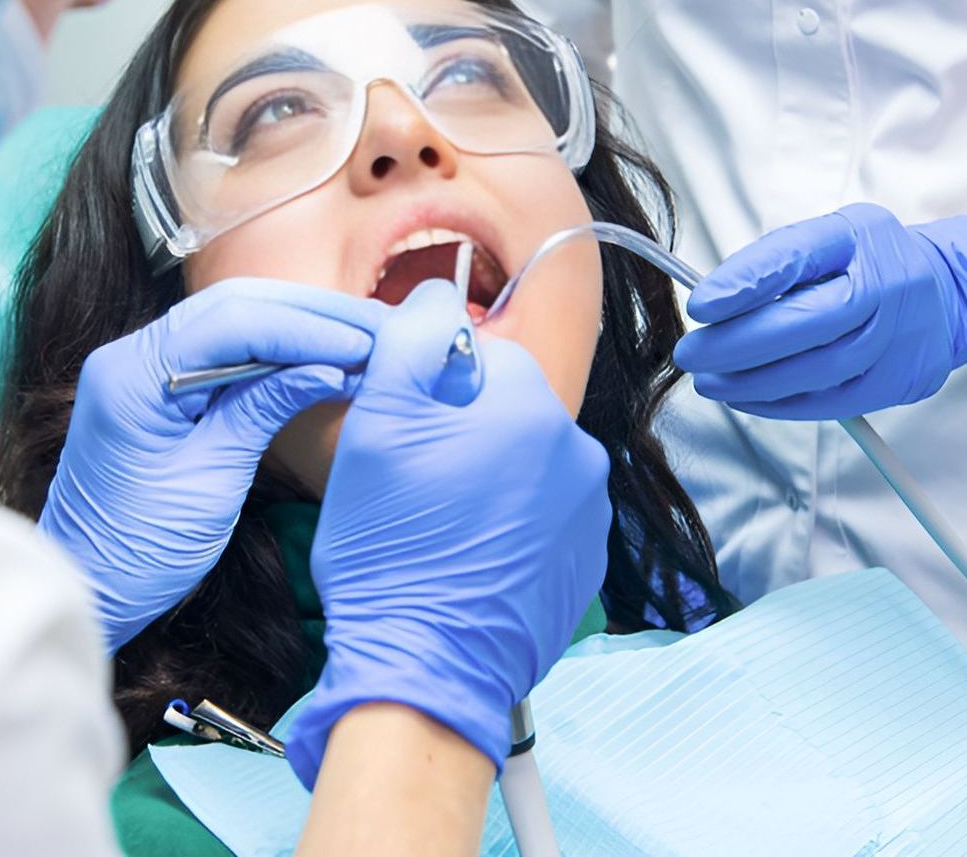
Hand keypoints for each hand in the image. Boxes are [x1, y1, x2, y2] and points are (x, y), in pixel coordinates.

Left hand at [38, 278, 386, 651]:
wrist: (86, 587)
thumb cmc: (139, 552)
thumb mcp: (212, 482)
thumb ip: (264, 409)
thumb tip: (331, 366)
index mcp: (132, 375)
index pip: (233, 322)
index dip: (306, 329)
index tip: (364, 344)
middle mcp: (130, 354)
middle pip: (234, 304)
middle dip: (309, 314)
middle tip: (375, 328)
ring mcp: (142, 364)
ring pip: (232, 317)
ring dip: (298, 324)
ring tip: (359, 337)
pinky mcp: (158, 383)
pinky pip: (224, 345)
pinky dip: (275, 348)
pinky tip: (318, 356)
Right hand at [285, 280, 610, 789]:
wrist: (424, 670)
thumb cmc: (394, 552)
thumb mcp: (378, 426)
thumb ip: (412, 341)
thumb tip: (438, 295)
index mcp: (534, 409)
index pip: (482, 357)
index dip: (430, 389)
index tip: (403, 430)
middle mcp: (578, 455)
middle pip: (506, 411)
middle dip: (461, 434)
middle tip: (413, 484)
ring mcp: (587, 515)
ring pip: (523, 464)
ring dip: (484, 480)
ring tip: (436, 527)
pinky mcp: (582, 563)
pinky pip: (540, 518)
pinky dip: (506, 528)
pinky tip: (464, 557)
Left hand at [674, 203, 966, 419]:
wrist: (946, 293)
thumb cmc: (870, 261)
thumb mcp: (829, 237)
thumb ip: (777, 263)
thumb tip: (716, 303)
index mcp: (858, 238)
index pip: (797, 258)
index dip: (745, 283)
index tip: (702, 306)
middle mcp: (883, 286)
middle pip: (806, 323)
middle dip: (738, 344)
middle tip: (693, 354)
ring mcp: (894, 338)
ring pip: (817, 370)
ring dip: (753, 382)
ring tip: (709, 381)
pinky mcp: (896, 381)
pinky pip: (832, 401)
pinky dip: (782, 404)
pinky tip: (746, 398)